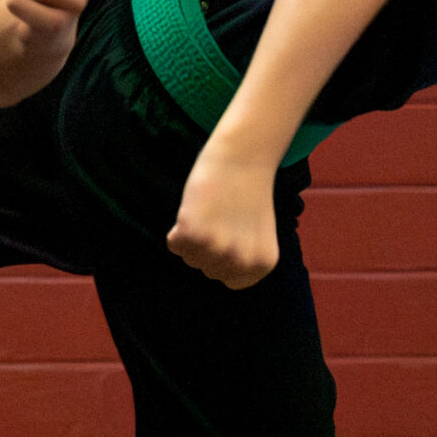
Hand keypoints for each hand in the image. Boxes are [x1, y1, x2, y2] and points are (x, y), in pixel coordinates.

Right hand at [166, 146, 281, 287]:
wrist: (243, 157)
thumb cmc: (248, 192)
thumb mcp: (255, 237)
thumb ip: (239, 259)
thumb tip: (212, 271)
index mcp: (262, 265)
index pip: (227, 280)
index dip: (222, 257)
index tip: (230, 232)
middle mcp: (241, 262)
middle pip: (206, 270)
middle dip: (206, 247)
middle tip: (220, 217)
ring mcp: (217, 249)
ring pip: (189, 258)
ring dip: (191, 237)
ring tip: (209, 211)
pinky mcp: (193, 233)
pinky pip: (173, 244)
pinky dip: (177, 228)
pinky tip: (195, 208)